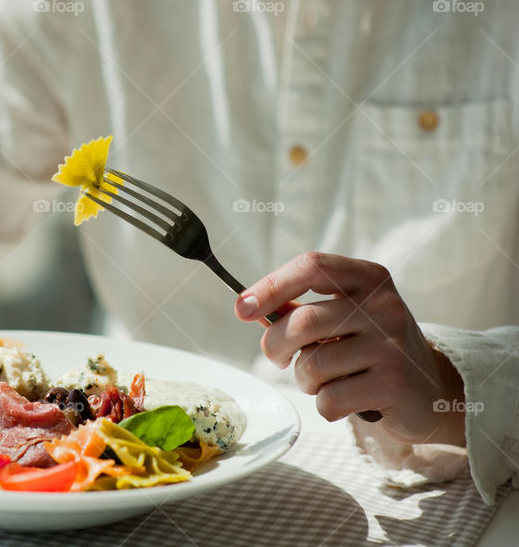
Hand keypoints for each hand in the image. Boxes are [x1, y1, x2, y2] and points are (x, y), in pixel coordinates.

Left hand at [234, 252, 465, 445]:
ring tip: (328, 379)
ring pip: (312, 365)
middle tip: (278, 358)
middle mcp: (384, 306)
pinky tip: (348, 400)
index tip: (241, 308)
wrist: (429, 390)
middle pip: (301, 322)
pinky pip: (328, 399)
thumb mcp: (344, 317)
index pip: (311, 266)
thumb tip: (248, 306)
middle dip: (275, 346)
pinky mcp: (394, 385)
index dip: (270, 286)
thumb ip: (299, 309)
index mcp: (369, 278)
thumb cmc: (371, 348)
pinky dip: (325, 405)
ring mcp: (392, 345)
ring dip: (305, 380)